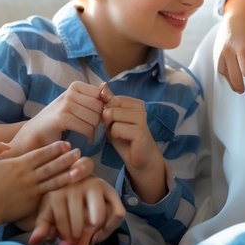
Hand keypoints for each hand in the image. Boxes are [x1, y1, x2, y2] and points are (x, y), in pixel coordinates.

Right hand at [0, 141, 82, 223]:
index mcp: (19, 164)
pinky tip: (72, 184)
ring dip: (69, 172)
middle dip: (66, 158)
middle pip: (51, 165)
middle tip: (79, 152)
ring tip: (81, 166)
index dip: (54, 149)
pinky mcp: (33, 201)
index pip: (40, 154)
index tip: (66, 144)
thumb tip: (6, 144)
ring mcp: (32, 188)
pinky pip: (50, 193)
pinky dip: (62, 188)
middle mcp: (28, 175)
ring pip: (54, 179)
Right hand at [10, 81, 105, 154]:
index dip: (104, 108)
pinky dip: (90, 136)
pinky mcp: (62, 118)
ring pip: (95, 118)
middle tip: (95, 128)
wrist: (36, 133)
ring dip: (95, 130)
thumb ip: (92, 97)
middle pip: (100, 107)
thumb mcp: (78, 104)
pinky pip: (86, 127)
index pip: (102, 95)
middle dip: (100, 120)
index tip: (99, 118)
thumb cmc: (60, 119)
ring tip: (90, 133)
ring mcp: (65, 104)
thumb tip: (106, 85)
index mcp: (75, 86)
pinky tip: (88, 139)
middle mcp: (70, 92)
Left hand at [28, 175, 125, 244]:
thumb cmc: (57, 203)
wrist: (71, 182)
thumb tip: (34, 243)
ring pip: (100, 219)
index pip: (63, 222)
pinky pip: (117, 213)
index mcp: (57, 192)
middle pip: (82, 223)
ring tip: (88, 240)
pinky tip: (100, 233)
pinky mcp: (109, 189)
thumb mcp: (46, 214)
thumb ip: (41, 229)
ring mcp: (95, 186)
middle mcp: (76, 186)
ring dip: (95, 235)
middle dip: (80, 239)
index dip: (65, 238)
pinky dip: (110, 228)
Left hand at [100, 88, 168, 203]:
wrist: (140, 159)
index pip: (110, 99)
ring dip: (111, 130)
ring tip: (121, 136)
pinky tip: (125, 141)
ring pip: (111, 116)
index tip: (114, 123)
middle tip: (117, 131)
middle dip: (107, 122)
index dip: (106, 113)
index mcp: (134, 103)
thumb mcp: (113, 119)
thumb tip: (102, 85)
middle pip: (109, 107)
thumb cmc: (125, 138)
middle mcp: (140, 108)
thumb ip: (108, 103)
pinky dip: (115, 137)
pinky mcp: (141, 131)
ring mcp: (142, 119)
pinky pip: (116, 129)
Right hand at [217, 0, 244, 92]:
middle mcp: (230, 50)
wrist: (239, 11)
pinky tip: (231, 77)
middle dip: (240, 85)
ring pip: (224, 73)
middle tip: (244, 90)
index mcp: (244, 47)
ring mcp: (221, 50)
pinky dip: (225, 74)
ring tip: (238, 87)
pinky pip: (219, 67)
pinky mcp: (216, 50)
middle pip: (234, 75)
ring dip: (231, 81)